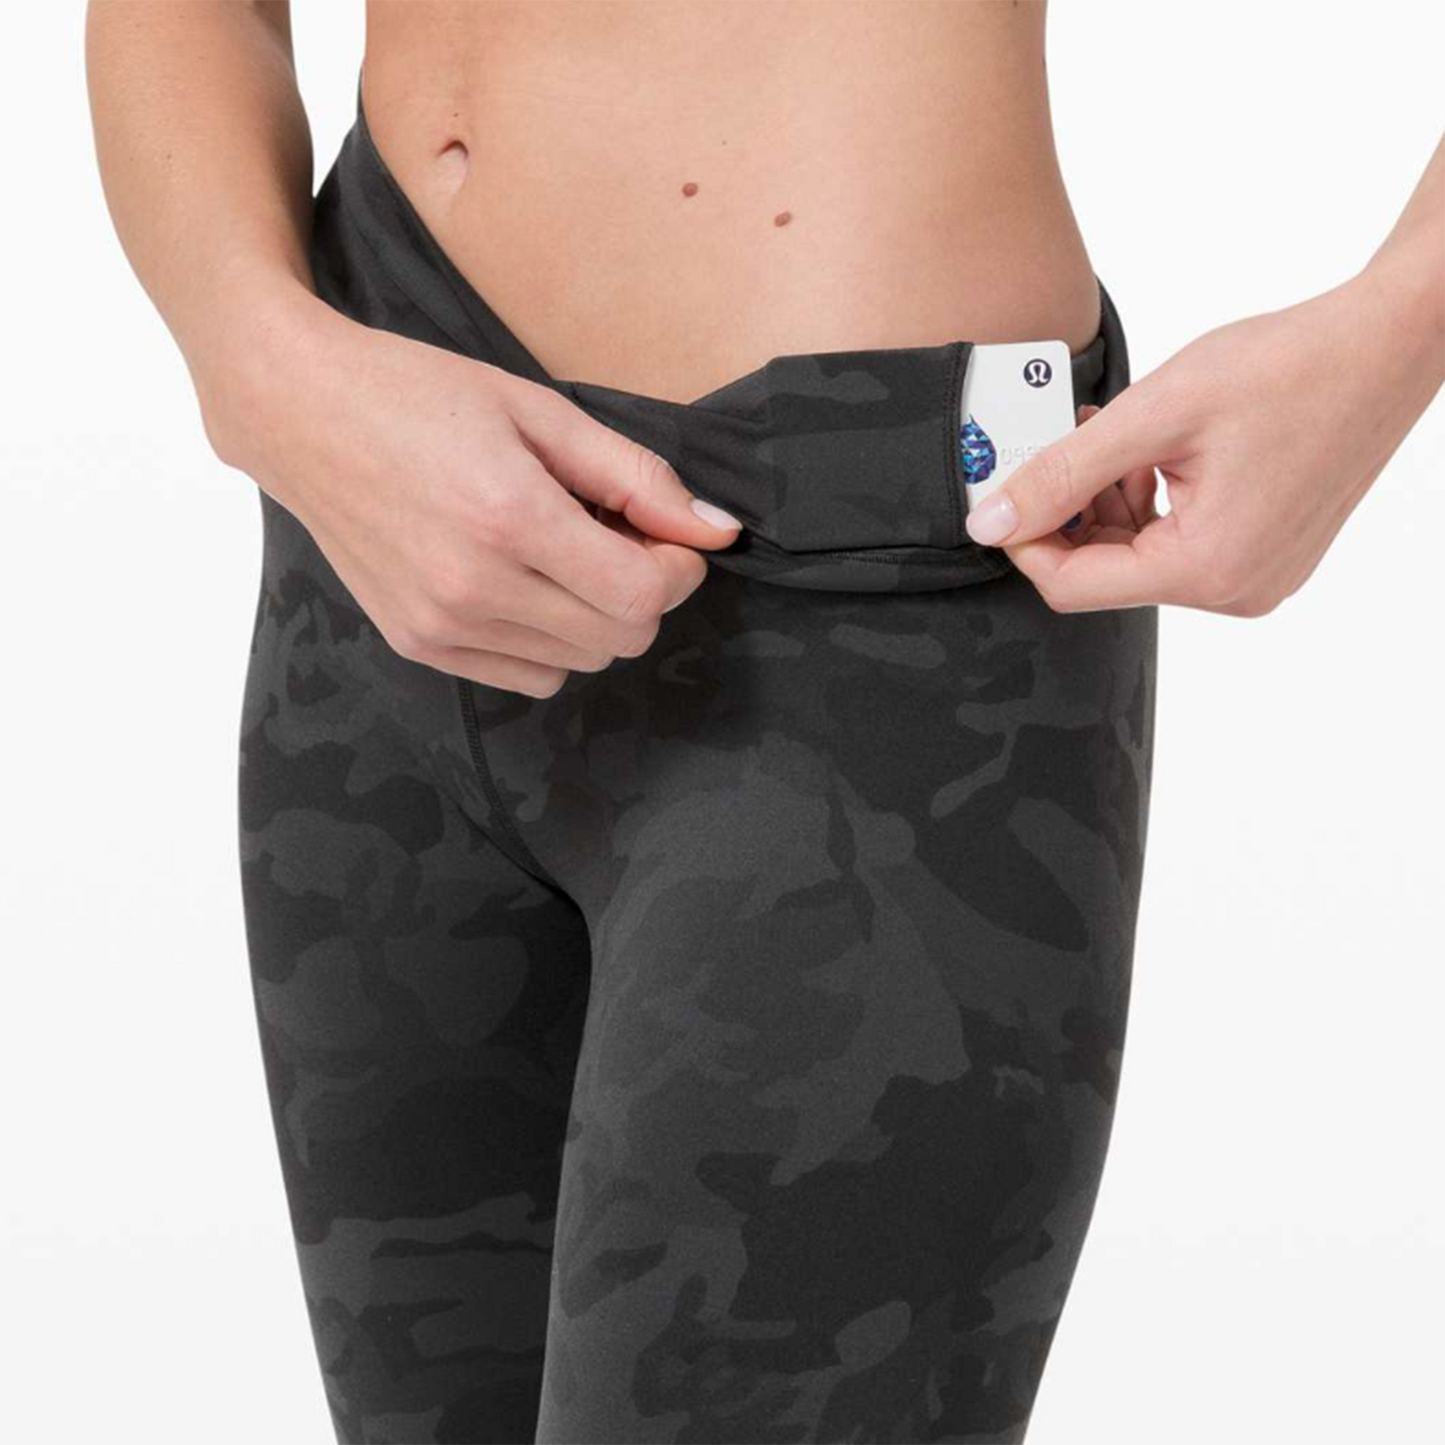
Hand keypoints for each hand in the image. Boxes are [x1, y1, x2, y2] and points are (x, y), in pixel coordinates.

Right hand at [201, 299, 741, 696]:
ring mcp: (440, 625)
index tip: (665, 535)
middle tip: (614, 536)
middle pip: (619, 639)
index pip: (642, 597)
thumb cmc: (419, 394)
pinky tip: (522, 583)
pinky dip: (549, 641)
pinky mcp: (418, 645)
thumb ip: (635, 476)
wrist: (299, 413)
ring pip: (579, 663)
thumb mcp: (540, 411)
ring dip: (594, 617)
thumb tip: (717, 529)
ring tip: (558, 553)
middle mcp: (473, 587)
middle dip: (641, 591)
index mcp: (510, 518)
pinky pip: (528, 677)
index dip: (676, 569)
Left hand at [962, 266, 1444, 615]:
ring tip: (1113, 434)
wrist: (1388, 343)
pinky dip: (1149, 502)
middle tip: (1061, 442)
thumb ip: (1062, 473)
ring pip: (1137, 557)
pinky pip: (1178, 544)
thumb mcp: (1153, 414)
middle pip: (1104, 573)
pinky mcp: (1265, 554)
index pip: (1071, 585)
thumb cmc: (1289, 367)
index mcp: (1206, 569)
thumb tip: (989, 521)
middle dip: (1068, 511)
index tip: (1003, 489)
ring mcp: (1255, 577)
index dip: (1024, 538)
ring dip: (1107, 501)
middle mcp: (1234, 590)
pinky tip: (1150, 451)